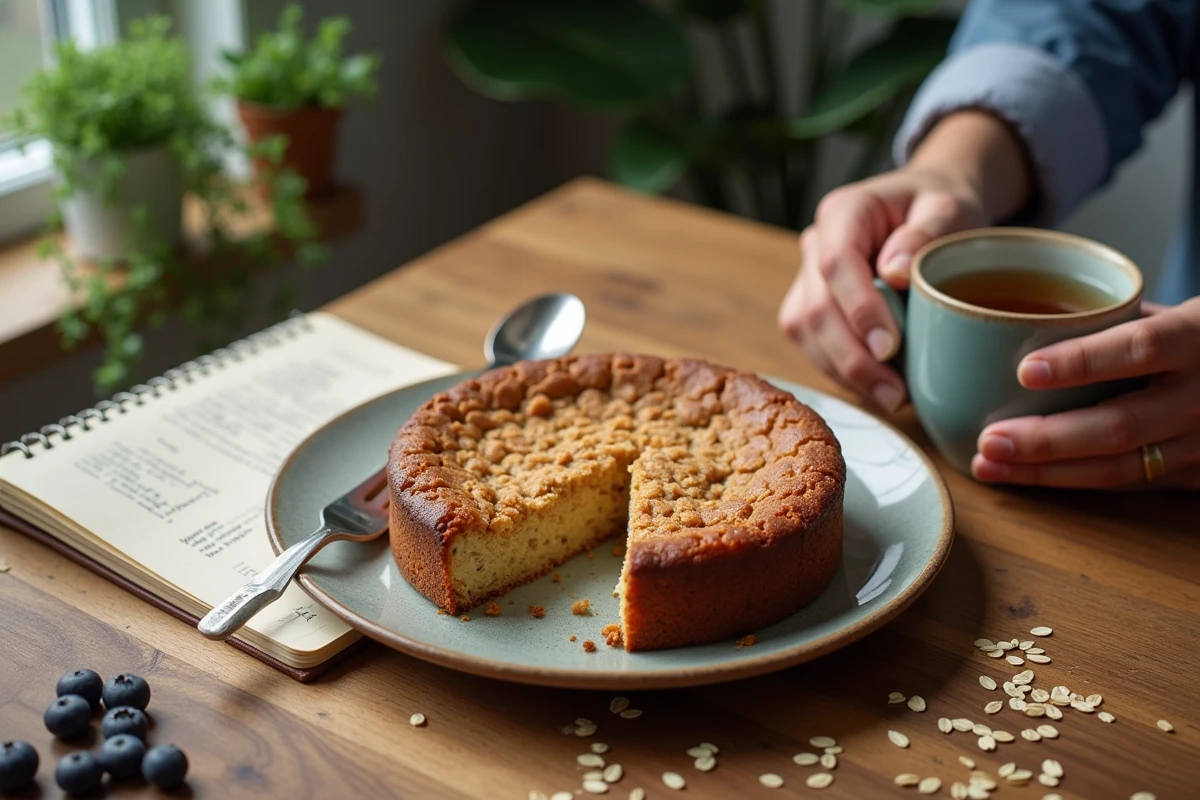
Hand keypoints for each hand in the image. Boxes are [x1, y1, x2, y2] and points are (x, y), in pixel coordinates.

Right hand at [778, 167, 988, 410]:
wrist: (930, 212)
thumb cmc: (942, 209)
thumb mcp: (950, 209)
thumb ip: (927, 231)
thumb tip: (897, 272)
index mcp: (845, 212)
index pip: (836, 262)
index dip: (857, 308)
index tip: (889, 346)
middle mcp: (816, 244)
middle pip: (814, 309)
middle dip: (851, 357)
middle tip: (894, 393)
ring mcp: (808, 278)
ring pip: (805, 333)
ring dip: (844, 372)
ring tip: (891, 397)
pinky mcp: (812, 307)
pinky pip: (814, 346)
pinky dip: (843, 372)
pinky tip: (877, 388)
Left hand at [973, 298, 1199, 490]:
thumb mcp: (1177, 313)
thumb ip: (1114, 323)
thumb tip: (1024, 326)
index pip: (1140, 348)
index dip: (1082, 362)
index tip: (1024, 370)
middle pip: (1120, 426)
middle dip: (1046, 440)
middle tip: (989, 440)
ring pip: (1118, 469)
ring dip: (1046, 473)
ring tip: (988, 465)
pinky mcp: (1198, 477)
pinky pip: (1127, 484)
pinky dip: (1071, 483)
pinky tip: (1026, 478)